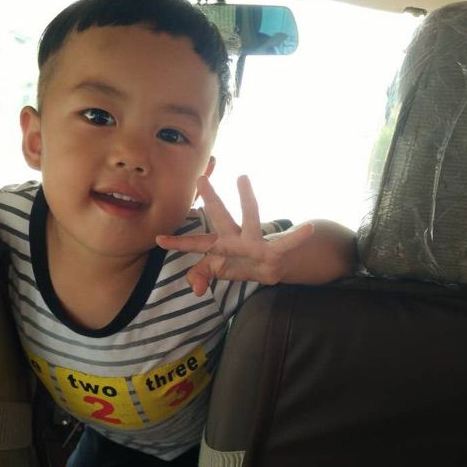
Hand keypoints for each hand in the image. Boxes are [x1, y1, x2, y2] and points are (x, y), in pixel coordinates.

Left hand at [156, 175, 312, 296]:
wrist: (273, 266)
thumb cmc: (241, 263)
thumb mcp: (220, 271)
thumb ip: (202, 276)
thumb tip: (194, 288)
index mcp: (221, 246)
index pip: (197, 245)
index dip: (179, 243)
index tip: (159, 240)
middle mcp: (236, 239)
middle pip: (221, 218)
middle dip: (211, 200)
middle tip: (200, 178)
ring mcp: (255, 242)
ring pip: (251, 218)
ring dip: (246, 200)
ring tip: (243, 178)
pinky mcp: (275, 251)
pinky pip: (287, 244)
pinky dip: (296, 237)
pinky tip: (307, 228)